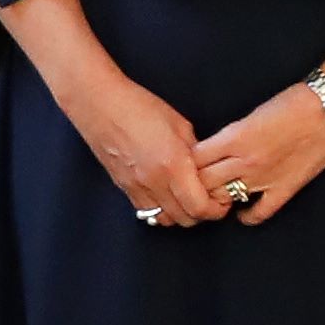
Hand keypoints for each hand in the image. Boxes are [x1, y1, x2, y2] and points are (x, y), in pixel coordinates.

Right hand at [65, 73, 226, 228]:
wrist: (99, 105)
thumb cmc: (140, 108)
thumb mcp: (181, 126)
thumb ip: (196, 152)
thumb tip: (207, 170)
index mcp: (173, 165)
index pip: (199, 207)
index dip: (217, 210)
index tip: (225, 202)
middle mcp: (154, 182)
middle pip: (184, 218)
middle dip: (203, 214)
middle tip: (212, 201)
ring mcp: (135, 187)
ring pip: (163, 219)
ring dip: (180, 215)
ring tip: (189, 200)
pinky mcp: (122, 187)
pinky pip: (145, 211)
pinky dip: (160, 210)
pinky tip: (168, 197)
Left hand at [196, 87, 324, 223]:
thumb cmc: (294, 103)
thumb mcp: (252, 114)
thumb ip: (231, 135)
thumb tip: (216, 152)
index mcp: (234, 138)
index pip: (192, 159)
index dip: (185, 163)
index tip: (186, 164)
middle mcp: (244, 161)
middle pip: (202, 181)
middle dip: (194, 183)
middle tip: (195, 183)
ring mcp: (264, 178)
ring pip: (223, 198)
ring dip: (215, 199)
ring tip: (215, 196)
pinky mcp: (285, 188)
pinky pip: (259, 212)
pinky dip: (246, 217)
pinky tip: (242, 213)